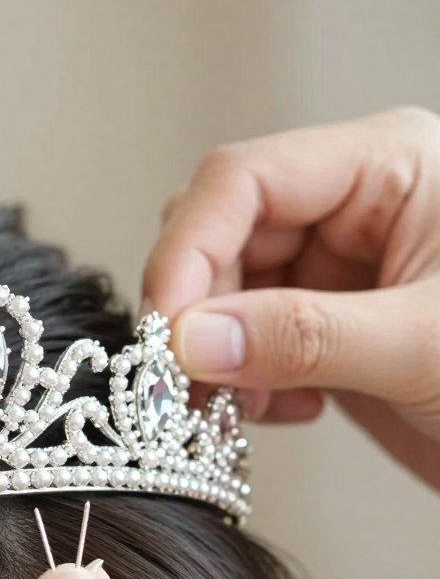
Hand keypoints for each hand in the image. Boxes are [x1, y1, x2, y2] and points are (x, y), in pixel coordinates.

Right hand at [143, 106, 439, 488]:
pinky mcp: (329, 324)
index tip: (165, 332)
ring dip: (217, 354)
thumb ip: (304, 337)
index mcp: (387, 167)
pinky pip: (249, 337)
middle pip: (222, 234)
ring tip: (249, 407)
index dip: (188, 252)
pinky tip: (289, 411)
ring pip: (226, 291)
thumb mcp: (426, 347)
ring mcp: (339, 267)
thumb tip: (189, 341)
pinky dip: (245, 380)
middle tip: (187, 384)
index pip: (242, 181)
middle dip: (198, 311)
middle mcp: (354, 206)